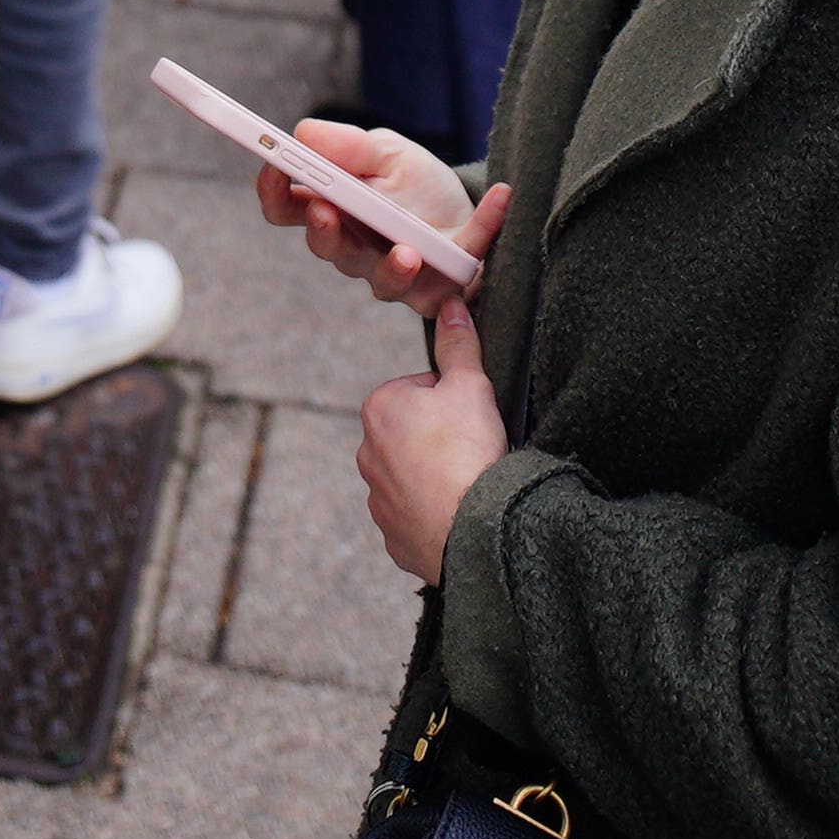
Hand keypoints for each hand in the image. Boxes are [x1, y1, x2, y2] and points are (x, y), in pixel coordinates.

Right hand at [256, 123, 506, 308]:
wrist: (464, 209)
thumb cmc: (416, 185)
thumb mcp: (387, 154)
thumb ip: (350, 148)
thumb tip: (306, 132)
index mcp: (333, 210)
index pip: (287, 209)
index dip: (274, 192)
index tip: (272, 167)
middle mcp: (356, 249)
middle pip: (328, 248)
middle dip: (324, 232)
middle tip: (325, 212)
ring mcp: (397, 274)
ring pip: (383, 281)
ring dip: (393, 267)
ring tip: (407, 251)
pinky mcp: (443, 288)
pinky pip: (461, 267)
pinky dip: (485, 226)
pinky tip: (501, 196)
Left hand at [358, 291, 510, 584]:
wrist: (472, 527)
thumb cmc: (467, 451)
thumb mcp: (470, 384)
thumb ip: (458, 344)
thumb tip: (451, 302)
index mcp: (379, 408)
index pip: (421, 389)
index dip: (453, 400)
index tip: (470, 418)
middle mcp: (366, 453)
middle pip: (414, 433)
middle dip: (440, 438)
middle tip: (471, 450)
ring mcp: (377, 498)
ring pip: (413, 475)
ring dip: (436, 476)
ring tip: (466, 482)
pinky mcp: (392, 536)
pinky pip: (415, 516)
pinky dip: (433, 513)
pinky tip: (457, 511)